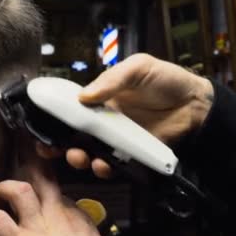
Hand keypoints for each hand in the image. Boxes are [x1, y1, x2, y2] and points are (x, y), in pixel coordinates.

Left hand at [0, 153, 116, 235]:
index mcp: (76, 217)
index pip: (55, 191)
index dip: (42, 187)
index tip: (36, 186)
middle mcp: (57, 214)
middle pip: (41, 175)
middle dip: (26, 162)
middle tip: (16, 154)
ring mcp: (37, 227)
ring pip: (16, 189)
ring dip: (0, 190)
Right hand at [37, 53, 214, 177]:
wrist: (196, 104)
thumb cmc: (167, 80)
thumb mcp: (138, 68)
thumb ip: (112, 80)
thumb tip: (83, 96)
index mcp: (102, 98)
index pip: (72, 108)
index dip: (54, 117)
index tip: (39, 124)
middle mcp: (105, 120)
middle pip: (75, 135)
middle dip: (58, 144)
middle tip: (49, 148)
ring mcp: (118, 139)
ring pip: (90, 152)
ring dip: (79, 157)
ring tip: (77, 157)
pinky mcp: (132, 154)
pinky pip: (113, 164)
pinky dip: (104, 167)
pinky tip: (102, 164)